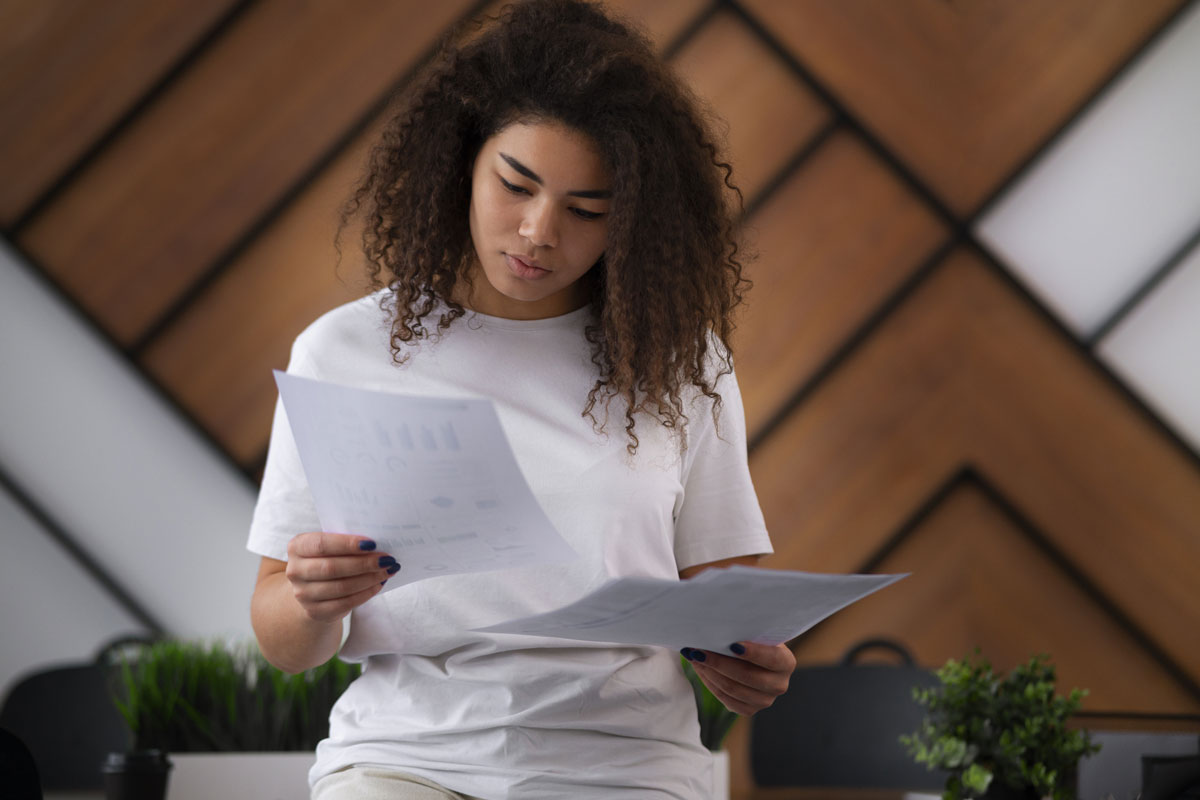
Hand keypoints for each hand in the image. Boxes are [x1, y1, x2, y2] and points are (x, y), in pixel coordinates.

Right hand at [284, 532, 398, 622]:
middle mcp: (295, 570)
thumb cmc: (328, 558)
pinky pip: (345, 604)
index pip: (321, 544)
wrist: (312, 588)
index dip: (347, 544)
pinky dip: (365, 593)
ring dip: (369, 579)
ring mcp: (303, 594)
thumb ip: (346, 543)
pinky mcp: (315, 611)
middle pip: (332, 568)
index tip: (372, 543)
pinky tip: (378, 585)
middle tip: (387, 559)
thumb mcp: (330, 546)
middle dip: (364, 563)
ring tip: (387, 571)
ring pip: (341, 587)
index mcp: (297, 547)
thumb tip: (377, 546)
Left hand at [682, 641, 794, 715]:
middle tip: (698, 649)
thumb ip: (744, 630)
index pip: (771, 658)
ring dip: (709, 672)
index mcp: (786, 662)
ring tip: (694, 657)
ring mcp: (765, 700)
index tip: (733, 644)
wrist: (753, 656)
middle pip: (747, 676)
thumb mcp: (755, 632)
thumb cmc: (752, 638)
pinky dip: (710, 683)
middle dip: (719, 662)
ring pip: (732, 689)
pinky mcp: (749, 710)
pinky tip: (700, 669)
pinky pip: (726, 699)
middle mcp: (779, 685)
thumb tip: (718, 627)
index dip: (754, 652)